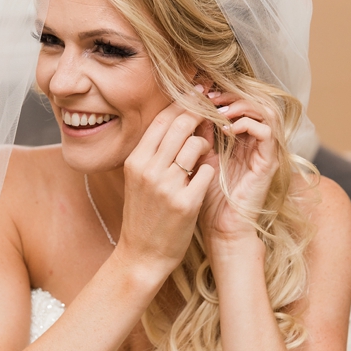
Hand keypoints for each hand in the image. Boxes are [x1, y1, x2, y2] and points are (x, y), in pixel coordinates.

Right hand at [118, 103, 213, 274]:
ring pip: (195, 144)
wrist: (142, 255)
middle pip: (180, 125)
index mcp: (135, 160)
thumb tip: (179, 121)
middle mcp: (148, 170)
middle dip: (200, 114)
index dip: (182, 103)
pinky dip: (210, 170)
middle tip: (214, 111)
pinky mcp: (185, 203)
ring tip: (205, 152)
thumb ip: (156, 153)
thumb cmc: (145, 214)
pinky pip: (206, 172)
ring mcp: (167, 186)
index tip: (198, 94)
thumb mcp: (140, 179)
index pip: (162, 119)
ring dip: (206, 144)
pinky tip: (206, 176)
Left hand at [195, 88, 280, 242]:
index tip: (200, 93)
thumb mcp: (200, 158)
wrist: (221, 228)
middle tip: (210, 95)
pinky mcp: (269, 163)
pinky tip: (225, 129)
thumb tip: (191, 108)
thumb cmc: (208, 198)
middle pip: (257, 102)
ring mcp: (267, 153)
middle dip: (233, 95)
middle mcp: (259, 144)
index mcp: (244, 142)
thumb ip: (200, 135)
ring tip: (219, 109)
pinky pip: (266, 132)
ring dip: (242, 105)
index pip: (242, 104)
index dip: (224, 94)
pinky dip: (246, 124)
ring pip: (267, 111)